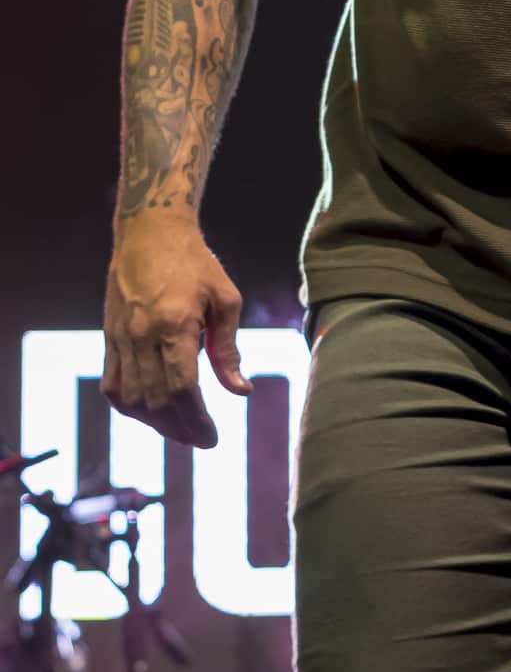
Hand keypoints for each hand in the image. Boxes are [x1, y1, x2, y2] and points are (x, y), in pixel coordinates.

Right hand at [102, 218, 252, 448]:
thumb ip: (229, 349)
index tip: (212, 438)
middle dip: (180, 428)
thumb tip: (240, 392)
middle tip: (200, 440)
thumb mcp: (224, 298)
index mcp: (174, 325)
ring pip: (132, 399)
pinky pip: (113, 385)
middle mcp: (141, 336)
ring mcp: (120, 338)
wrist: (149, 232)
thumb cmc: (195, 262)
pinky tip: (150, 413)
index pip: (182, 389)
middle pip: (156, 401)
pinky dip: (130, 407)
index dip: (197, 421)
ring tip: (180, 430)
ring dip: (155, 423)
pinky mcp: (109, 337)